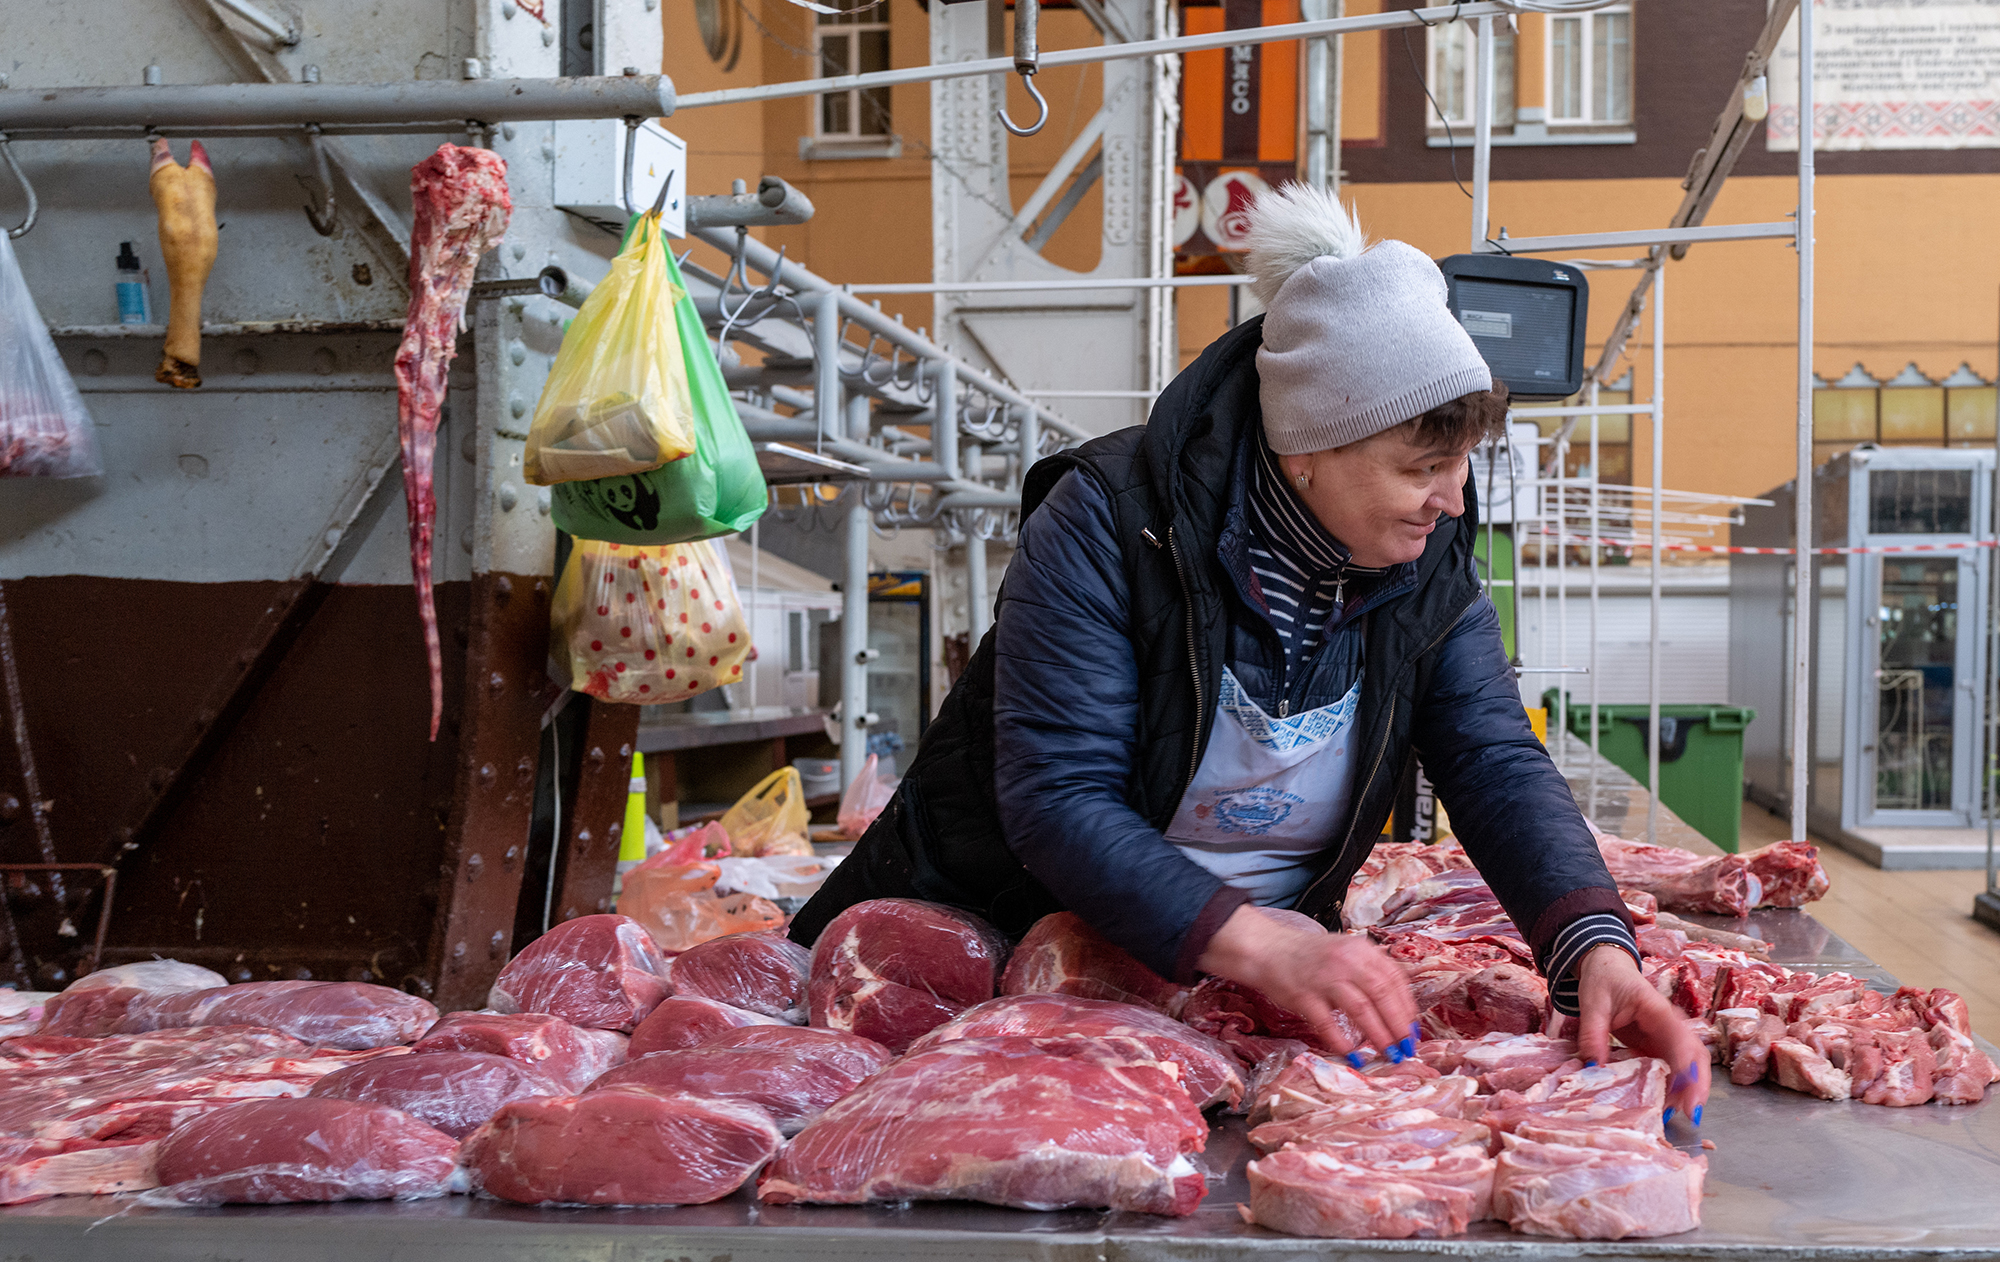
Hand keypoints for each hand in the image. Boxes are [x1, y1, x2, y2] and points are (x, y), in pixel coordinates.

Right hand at [1195, 905, 1418, 1056]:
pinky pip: (1327, 1023)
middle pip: (1382, 994)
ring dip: (1378, 1035)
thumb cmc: (1312, 958)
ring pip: (1361, 1009)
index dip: (1407, 1008)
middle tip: (1405, 1048)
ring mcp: (1324, 977)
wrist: (1268, 950)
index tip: (1413, 1031)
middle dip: (1398, 1026)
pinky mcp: (1304, 995)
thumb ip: (1371, 974)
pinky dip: (1341, 1042)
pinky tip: (1352, 1055)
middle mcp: (1346, 960)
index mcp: (1362, 950)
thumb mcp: (1347, 954)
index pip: (1395, 980)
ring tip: (1388, 1054)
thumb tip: (1399, 1013)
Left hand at [1575, 944, 1710, 1120]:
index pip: (1680, 1040)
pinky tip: (1663, 1107)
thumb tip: (1592, 1067)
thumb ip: (1592, 1033)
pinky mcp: (1658, 1048)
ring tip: (1676, 1116)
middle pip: (1695, 1056)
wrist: (1606, 967)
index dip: (1686, 1067)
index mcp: (1658, 1010)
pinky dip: (1672, 1088)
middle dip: (1697, 1084)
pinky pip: (1671, 1069)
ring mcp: (1667, 1038)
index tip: (1687, 1091)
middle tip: (1690, 1113)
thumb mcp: (1593, 1002)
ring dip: (1686, 1090)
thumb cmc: (1604, 980)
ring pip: (1688, 1066)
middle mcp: (1670, 1026)